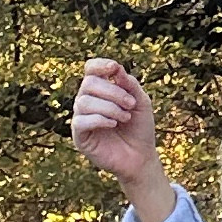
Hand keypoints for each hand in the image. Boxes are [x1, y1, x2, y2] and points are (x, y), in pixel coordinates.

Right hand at [70, 58, 173, 221]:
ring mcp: (82, 118)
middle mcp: (87, 101)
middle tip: (130, 104)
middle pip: (88, 83)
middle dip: (113, 91)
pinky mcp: (79, 136)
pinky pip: (81, 121)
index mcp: (100, 90)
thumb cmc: (140, 128)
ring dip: (109, 107)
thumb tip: (116, 68)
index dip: (99, 65)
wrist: (141, 157)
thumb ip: (129, 84)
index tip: (114, 67)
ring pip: (84, 101)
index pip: (90, 70)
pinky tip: (113, 124)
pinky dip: (99, 119)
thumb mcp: (141, 102)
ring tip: (125, 117)